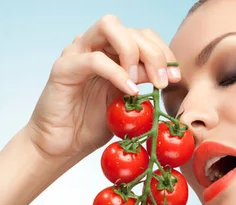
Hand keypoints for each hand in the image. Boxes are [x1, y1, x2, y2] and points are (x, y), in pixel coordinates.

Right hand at [26, 14, 181, 159]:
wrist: (60, 146)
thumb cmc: (89, 127)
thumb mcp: (125, 103)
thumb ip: (141, 83)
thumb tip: (167, 73)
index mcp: (110, 52)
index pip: (142, 36)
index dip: (163, 52)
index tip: (175, 77)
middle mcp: (93, 46)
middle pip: (131, 29)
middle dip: (154, 53)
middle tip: (163, 82)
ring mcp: (77, 52)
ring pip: (109, 27)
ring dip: (133, 51)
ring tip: (141, 81)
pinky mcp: (64, 67)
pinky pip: (94, 59)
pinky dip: (116, 72)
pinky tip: (129, 91)